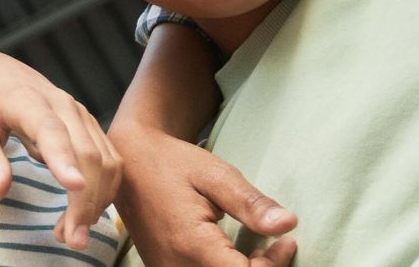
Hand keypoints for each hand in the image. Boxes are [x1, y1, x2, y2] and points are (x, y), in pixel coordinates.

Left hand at [0, 50, 121, 250]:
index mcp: (26, 100)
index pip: (50, 129)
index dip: (63, 158)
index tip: (73, 186)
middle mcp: (62, 104)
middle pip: (87, 153)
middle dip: (84, 200)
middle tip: (71, 240)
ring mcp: (80, 114)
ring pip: (106, 160)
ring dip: (97, 201)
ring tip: (71, 234)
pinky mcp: (89, 126)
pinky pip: (109, 161)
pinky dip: (102, 191)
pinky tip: (81, 214)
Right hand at [109, 123, 295, 266]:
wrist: (129, 161)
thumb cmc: (172, 163)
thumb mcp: (215, 174)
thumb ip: (250, 204)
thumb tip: (289, 224)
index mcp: (192, 244)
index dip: (274, 265)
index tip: (287, 241)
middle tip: (273, 245)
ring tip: (255, 250)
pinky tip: (232, 254)